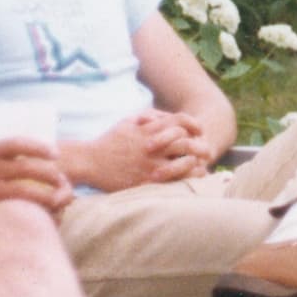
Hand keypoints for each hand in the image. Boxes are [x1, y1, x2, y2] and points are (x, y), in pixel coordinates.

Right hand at [0, 139, 72, 211]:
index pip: (17, 144)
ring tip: (58, 201)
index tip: (55, 153)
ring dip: (46, 196)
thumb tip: (7, 158)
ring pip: (26, 192)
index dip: (39, 147)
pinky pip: (12, 210)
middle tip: (63, 181)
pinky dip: (28, 213)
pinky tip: (40, 219)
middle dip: (50, 175)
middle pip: (29, 169)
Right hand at [73, 112, 206, 191]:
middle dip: (199, 146)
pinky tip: (190, 181)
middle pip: (185, 142)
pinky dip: (183, 180)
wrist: (88, 161)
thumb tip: (165, 116)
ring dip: (195, 164)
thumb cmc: (109, 141)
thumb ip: (147, 116)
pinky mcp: (144, 180)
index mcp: (147, 129)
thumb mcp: (127, 122)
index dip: (193, 124)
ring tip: (201, 167)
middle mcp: (151, 145)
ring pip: (181, 162)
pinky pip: (170, 180)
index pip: (179, 121)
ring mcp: (149, 164)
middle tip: (207, 151)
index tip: (200, 130)